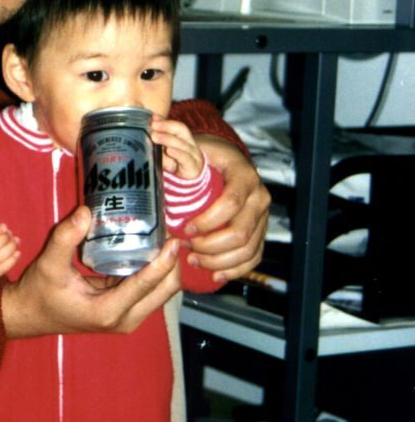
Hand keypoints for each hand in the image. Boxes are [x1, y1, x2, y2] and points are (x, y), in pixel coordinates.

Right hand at [1, 206, 180, 338]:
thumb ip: (65, 238)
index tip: (173, 239)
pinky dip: (156, 271)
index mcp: (108, 311)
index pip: (147, 285)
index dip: (165, 262)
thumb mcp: (49, 264)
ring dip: (167, 267)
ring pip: (162, 292)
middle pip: (165, 291)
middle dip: (172, 263)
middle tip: (167, 232)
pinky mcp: (127, 311)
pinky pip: (152, 290)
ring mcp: (128, 317)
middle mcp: (125, 318)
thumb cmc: (39, 292)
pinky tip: (151, 247)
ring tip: (161, 236)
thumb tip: (85, 211)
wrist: (30, 315)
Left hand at [151, 115, 203, 178]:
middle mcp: (190, 143)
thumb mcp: (166, 153)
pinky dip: (177, 153)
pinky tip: (169, 150)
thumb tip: (145, 136)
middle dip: (166, 126)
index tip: (152, 119)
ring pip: (182, 144)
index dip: (165, 121)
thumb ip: (158, 145)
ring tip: (155, 136)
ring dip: (167, 139)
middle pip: (181, 130)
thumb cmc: (176, 164)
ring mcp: (193, 155)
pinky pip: (186, 158)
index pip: (176, 126)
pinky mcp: (193, 167)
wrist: (191, 181)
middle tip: (153, 126)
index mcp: (183, 138)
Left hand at [184, 136, 269, 282]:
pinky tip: (215, 275)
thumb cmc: (209, 155)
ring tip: (194, 260)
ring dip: (219, 261)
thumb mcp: (196, 148)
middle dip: (210, 246)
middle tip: (187, 248)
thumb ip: (179, 151)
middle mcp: (259, 196)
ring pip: (248, 249)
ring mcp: (263, 216)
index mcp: (244, 175)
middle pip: (241, 232)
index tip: (185, 228)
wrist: (229, 160)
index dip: (208, 221)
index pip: (231, 203)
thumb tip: (157, 146)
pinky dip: (235, 270)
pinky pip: (254, 257)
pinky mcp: (262, 231)